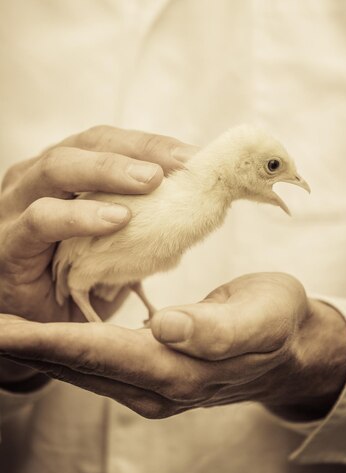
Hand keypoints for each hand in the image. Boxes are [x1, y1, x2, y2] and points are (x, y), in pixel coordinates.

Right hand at [0, 125, 195, 383]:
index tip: (195, 157)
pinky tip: (115, 221)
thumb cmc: (81, 278)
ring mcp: (16, 206)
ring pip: (57, 169)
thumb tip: (200, 201)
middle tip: (179, 163)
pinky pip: (40, 221)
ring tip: (150, 182)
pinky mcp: (8, 243)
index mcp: (66, 171)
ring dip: (107, 172)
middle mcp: (38, 178)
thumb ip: (146, 217)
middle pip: (85, 145)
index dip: (151, 145)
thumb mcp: (117, 241)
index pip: (108, 141)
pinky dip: (79, 217)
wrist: (39, 330)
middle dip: (135, 151)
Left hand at [0, 273, 345, 418]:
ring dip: (38, 350)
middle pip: (78, 365)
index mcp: (178, 369)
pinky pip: (97, 364)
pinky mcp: (153, 375)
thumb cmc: (278, 323)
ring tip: (1, 330)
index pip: (98, 352)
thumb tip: (165, 326)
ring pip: (82, 368)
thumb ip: (216, 329)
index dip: (47, 340)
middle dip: (25, 347)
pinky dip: (64, 350)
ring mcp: (152, 386)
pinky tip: (45, 336)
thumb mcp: (260, 317)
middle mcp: (156, 386)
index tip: (0, 328)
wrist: (291, 348)